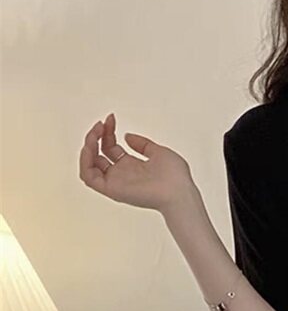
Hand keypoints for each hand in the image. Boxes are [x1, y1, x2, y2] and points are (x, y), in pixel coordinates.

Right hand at [78, 112, 195, 214]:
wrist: (179, 191)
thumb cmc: (175, 176)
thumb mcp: (159, 151)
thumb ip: (142, 144)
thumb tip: (127, 136)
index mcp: (133, 165)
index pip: (111, 146)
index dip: (108, 131)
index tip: (111, 118)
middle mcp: (122, 174)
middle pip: (99, 153)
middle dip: (96, 136)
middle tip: (101, 124)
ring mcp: (116, 182)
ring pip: (90, 165)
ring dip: (88, 147)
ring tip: (94, 134)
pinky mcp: (112, 189)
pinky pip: (89, 178)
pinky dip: (85, 163)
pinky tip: (89, 148)